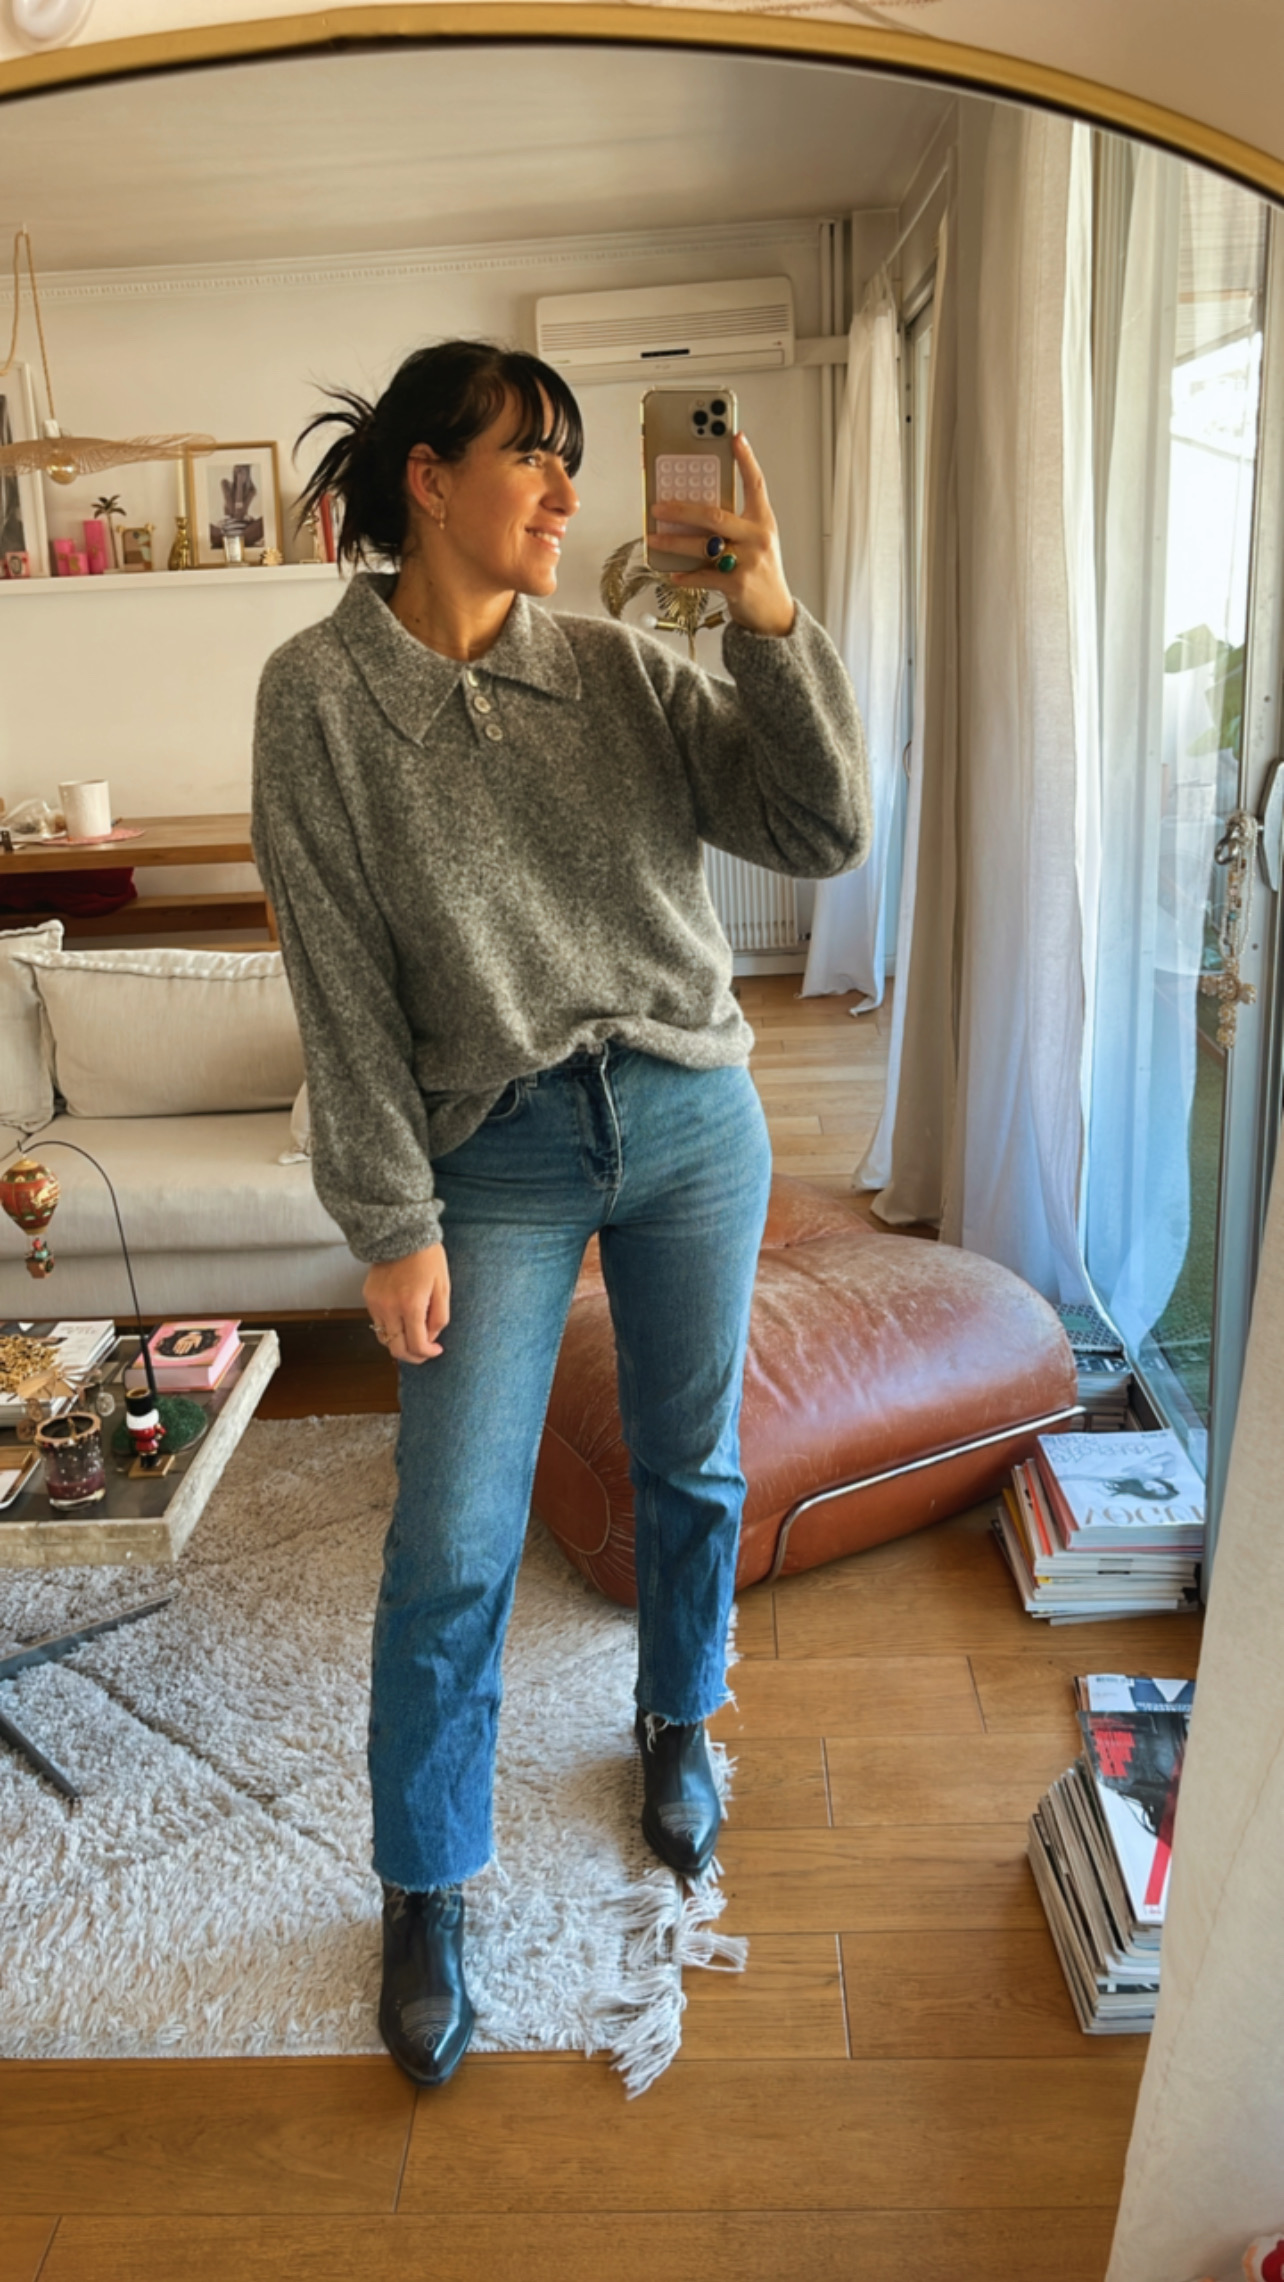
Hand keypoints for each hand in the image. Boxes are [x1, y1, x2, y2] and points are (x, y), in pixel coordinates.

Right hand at [364, 1242, 450, 1364]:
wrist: (402, 1234)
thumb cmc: (428, 1258)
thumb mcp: (443, 1287)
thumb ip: (440, 1317)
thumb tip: (431, 1338)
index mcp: (411, 1305)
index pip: (416, 1345)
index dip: (429, 1353)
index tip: (437, 1350)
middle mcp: (389, 1308)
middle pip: (396, 1349)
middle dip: (412, 1356)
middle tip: (424, 1352)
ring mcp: (375, 1303)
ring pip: (384, 1338)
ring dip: (400, 1343)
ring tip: (414, 1336)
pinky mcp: (367, 1297)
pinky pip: (377, 1322)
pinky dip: (390, 1327)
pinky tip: (402, 1319)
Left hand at [652, 432, 795, 638]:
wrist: (774, 613)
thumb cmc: (761, 573)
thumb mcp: (757, 542)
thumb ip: (735, 525)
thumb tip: (694, 511)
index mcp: (763, 522)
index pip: (756, 484)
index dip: (746, 459)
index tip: (734, 436)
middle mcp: (757, 538)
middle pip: (715, 514)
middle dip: (682, 509)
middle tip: (658, 506)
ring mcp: (748, 561)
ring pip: (703, 545)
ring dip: (674, 542)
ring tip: (655, 538)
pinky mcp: (737, 584)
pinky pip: (703, 575)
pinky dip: (685, 576)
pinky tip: (673, 574)